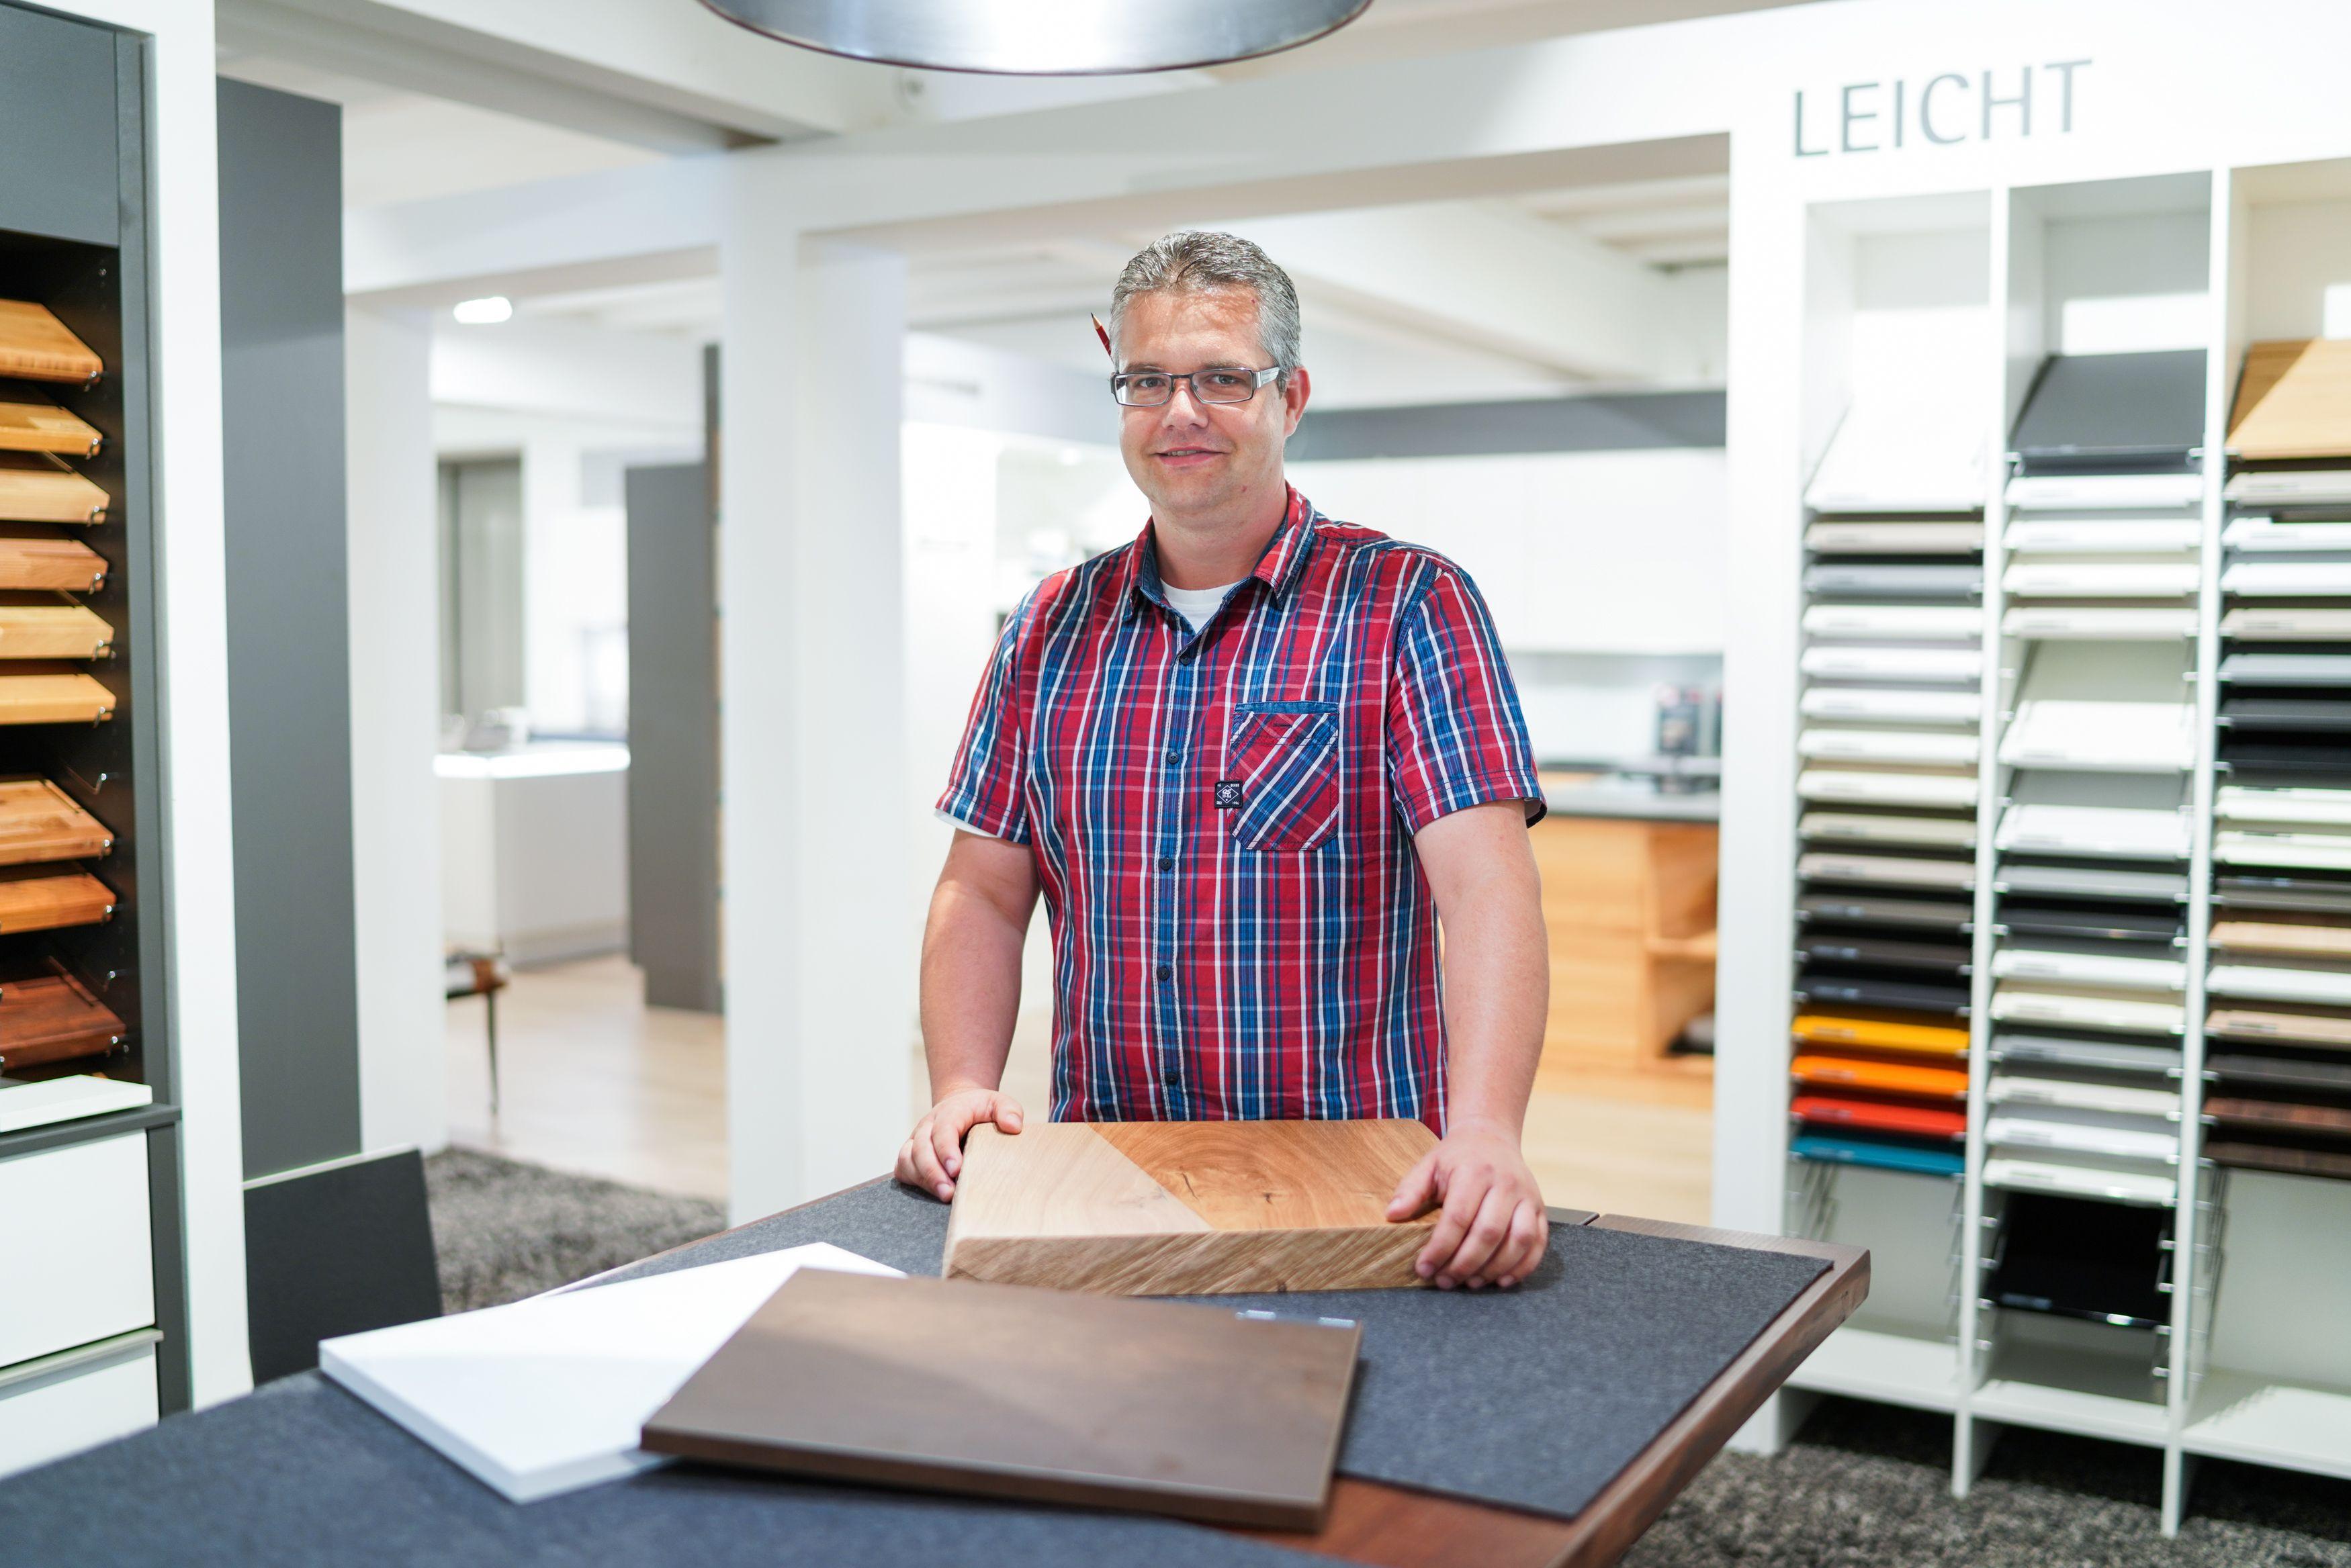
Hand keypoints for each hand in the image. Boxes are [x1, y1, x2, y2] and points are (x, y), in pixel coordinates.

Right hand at [894, 1087, 1024, 1201]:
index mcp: (950, 1111)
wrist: (960, 1106)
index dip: (946, 1150)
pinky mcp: (911, 1154)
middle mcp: (928, 1125)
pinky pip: (902, 1168)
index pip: (943, 1129)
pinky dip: (913, 1181)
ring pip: (907, 1158)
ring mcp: (917, 1140)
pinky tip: (931, 1192)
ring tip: (943, 1196)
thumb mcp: (999, 1103)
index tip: (956, 1169)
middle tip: (949, 1193)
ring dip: (923, 1179)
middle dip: (933, 1172)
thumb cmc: (981, 1110)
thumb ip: (1009, 1110)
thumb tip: (1014, 1126)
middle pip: (921, 1148)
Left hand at [1386, 1121, 1546, 1290]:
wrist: (1491, 1137)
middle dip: (1465, 1264)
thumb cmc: (1456, 1157)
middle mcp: (1505, 1183)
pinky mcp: (1540, 1208)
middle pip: (1489, 1233)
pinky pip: (1538, 1242)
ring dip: (1495, 1269)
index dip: (1440, 1248)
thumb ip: (1410, 1189)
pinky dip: (1523, 1266)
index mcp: (1474, 1172)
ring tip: (1471, 1283)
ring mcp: (1527, 1196)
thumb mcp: (1429, 1165)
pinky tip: (1502, 1280)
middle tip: (1445, 1282)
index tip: (1424, 1268)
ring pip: (1518, 1240)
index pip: (1458, 1218)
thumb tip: (1393, 1214)